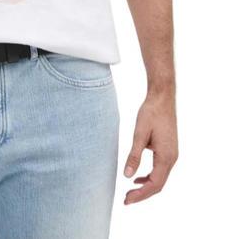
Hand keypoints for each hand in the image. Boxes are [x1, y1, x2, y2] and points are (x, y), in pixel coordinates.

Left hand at [123, 89, 177, 204]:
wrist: (162, 98)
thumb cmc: (151, 113)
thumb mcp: (139, 134)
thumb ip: (134, 156)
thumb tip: (127, 176)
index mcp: (166, 157)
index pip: (154, 184)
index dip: (140, 194)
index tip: (126, 200)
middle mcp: (171, 158)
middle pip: (158, 184)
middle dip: (142, 194)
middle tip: (126, 200)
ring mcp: (171, 154)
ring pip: (160, 178)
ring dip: (146, 186)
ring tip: (130, 191)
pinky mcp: (168, 149)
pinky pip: (160, 169)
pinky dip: (149, 177)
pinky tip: (137, 177)